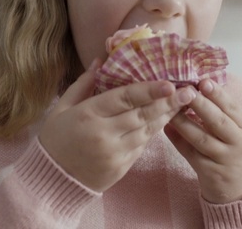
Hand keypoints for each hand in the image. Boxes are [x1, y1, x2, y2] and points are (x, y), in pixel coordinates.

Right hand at [39, 59, 196, 191]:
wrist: (51, 181)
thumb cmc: (55, 139)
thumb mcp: (62, 108)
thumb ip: (83, 84)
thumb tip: (100, 60)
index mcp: (89, 115)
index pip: (124, 99)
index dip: (149, 90)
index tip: (169, 82)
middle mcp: (104, 134)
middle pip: (142, 114)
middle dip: (168, 102)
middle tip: (190, 91)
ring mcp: (115, 153)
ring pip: (147, 130)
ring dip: (167, 116)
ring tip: (184, 103)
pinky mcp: (121, 167)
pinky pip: (143, 146)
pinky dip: (155, 132)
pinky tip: (166, 120)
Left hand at [164, 79, 241, 203]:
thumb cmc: (235, 149)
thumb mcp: (238, 130)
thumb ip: (223, 112)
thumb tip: (200, 84)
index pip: (233, 108)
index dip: (218, 94)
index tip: (204, 81)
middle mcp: (238, 143)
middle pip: (218, 122)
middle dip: (201, 105)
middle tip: (185, 91)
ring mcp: (224, 159)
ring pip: (201, 139)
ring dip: (183, 122)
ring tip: (169, 108)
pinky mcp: (210, 172)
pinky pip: (191, 154)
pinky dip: (178, 140)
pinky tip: (166, 128)